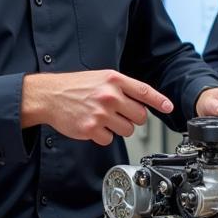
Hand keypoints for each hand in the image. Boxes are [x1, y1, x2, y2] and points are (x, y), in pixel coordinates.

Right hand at [22, 70, 173, 145]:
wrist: (49, 95)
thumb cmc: (74, 87)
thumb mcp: (101, 78)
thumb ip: (122, 87)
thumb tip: (142, 102)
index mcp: (114, 80)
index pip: (144, 91)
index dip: (159, 101)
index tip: (168, 107)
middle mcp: (109, 96)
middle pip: (139, 116)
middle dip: (132, 118)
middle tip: (119, 114)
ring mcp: (101, 113)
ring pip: (127, 130)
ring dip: (118, 128)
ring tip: (104, 118)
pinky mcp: (91, 128)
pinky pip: (109, 139)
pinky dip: (103, 136)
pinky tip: (93, 125)